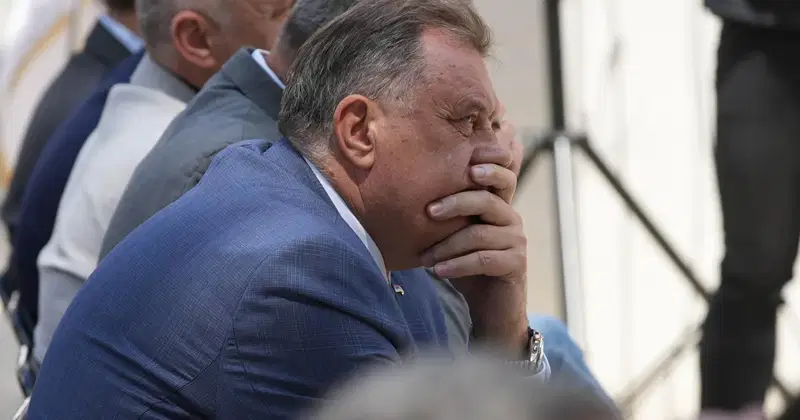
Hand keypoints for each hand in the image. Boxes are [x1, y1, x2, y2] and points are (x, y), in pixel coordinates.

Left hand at [421, 120, 527, 353]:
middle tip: (428, 211)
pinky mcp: (515, 264)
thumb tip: (401, 197)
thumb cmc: (467, 266)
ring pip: (478, 234)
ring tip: (424, 258)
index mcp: (498, 205)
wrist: (491, 307)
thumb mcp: (454, 237)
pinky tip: (438, 271)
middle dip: (456, 202)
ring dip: (447, 245)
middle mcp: (511, 218)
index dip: (491, 164)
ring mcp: (516, 241)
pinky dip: (457, 265)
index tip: (469, 163)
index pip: (501, 175)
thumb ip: (443, 217)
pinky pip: (483, 260)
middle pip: (486, 200)